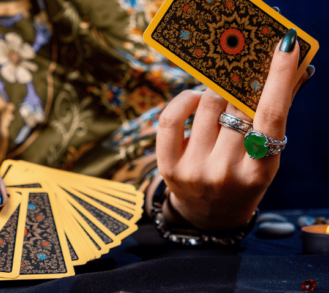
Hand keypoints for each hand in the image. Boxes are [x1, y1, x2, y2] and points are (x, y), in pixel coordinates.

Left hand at [153, 29, 312, 229]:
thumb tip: (292, 70)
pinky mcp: (168, 167)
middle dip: (241, 85)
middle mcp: (226, 172)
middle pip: (236, 106)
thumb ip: (273, 117)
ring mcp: (195, 170)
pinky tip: (193, 99)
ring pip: (206, 105)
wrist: (210, 215)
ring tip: (218, 94)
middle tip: (240, 74)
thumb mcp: (265, 156)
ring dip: (214, 90)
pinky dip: (183, 100)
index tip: (286, 48)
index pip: (272, 115)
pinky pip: (170, 119)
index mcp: (259, 169)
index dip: (279, 79)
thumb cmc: (242, 178)